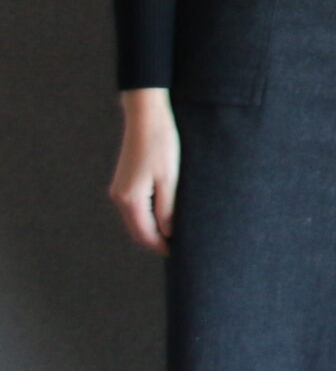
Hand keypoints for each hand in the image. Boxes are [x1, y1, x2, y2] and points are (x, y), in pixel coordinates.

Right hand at [107, 88, 179, 253]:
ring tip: (176, 234)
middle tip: (180, 247)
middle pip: (138, 230)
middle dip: (156, 241)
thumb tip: (169, 233)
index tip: (179, 254)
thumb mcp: (170, 178)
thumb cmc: (162, 144)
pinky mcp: (125, 181)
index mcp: (130, 200)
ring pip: (136, 219)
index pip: (144, 235)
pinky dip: (149, 216)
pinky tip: (165, 215)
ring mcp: (120, 189)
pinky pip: (136, 207)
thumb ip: (168, 208)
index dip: (161, 247)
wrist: (147, 116)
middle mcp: (120, 197)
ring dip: (153, 229)